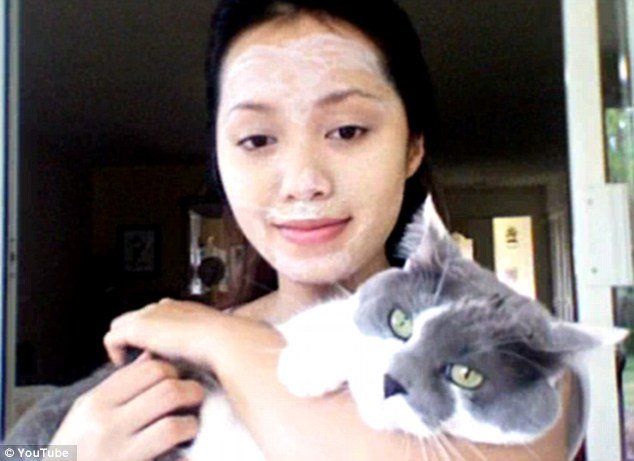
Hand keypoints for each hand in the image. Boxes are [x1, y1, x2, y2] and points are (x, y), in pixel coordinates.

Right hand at [48, 353, 204, 460]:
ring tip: (190, 425)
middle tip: (195, 400)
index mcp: (96, 401)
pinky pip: (172, 451)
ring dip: (191, 422)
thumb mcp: (87, 412)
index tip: (179, 380)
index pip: (150, 369)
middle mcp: (105, 423)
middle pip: (167, 389)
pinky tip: (183, 450)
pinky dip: (185, 450)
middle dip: (191, 392)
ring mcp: (118, 451)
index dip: (174, 371)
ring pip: (173, 421)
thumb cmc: (76, 449)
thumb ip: (120, 385)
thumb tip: (152, 356)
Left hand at [104, 298, 221, 367]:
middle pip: (137, 317)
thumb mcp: (210, 345)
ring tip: (127, 362)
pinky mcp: (137, 327)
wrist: (219, 340)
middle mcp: (163, 307)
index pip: (159, 315)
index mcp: (182, 308)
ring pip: (121, 325)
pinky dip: (114, 351)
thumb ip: (198, 349)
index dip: (153, 333)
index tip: (155, 353)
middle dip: (134, 335)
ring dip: (123, 342)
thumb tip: (197, 365)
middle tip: (138, 358)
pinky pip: (113, 338)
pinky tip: (122, 364)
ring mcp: (149, 315)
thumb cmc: (221, 345)